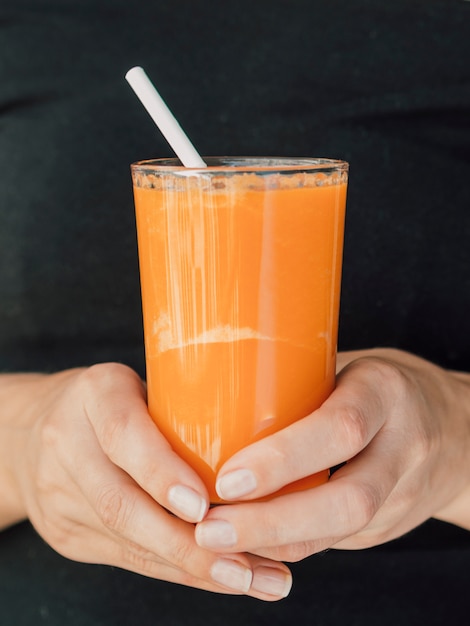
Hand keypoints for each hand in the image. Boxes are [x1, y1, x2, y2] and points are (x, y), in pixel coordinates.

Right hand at [0, 363, 290, 599]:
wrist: (30, 430)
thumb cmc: (112, 400)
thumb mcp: (143, 383)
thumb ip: (186, 406)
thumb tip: (267, 445)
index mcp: (95, 393)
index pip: (123, 433)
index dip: (161, 473)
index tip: (204, 506)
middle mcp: (67, 442)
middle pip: (120, 503)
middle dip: (187, 545)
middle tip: (247, 565)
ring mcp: (59, 493)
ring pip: (126, 540)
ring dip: (192, 567)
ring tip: (252, 579)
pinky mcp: (64, 532)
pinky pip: (124, 557)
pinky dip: (177, 571)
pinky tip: (219, 578)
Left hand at [195, 349, 469, 561]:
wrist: (457, 430)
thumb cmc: (380, 386)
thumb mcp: (347, 364)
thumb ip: (296, 381)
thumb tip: (210, 393)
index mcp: (385, 392)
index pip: (342, 429)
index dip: (283, 459)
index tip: (226, 479)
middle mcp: (403, 445)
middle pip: (348, 500)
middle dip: (272, 522)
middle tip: (210, 529)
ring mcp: (403, 491)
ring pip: (341, 532)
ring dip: (274, 544)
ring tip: (216, 544)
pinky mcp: (391, 523)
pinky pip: (336, 542)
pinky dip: (288, 547)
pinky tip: (247, 546)